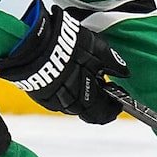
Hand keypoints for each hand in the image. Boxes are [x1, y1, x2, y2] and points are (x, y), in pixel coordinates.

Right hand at [0, 0, 128, 124]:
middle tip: (103, 89)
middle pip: (88, 112)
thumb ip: (113, 63)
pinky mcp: (40, 95)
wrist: (32, 42)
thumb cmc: (65, 45)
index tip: (118, 100)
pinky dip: (67, 92)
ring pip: (73, 106)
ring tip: (85, 79)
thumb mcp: (97, 48)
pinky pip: (58, 99)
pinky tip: (68, 77)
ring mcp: (53, 101)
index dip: (113, 109)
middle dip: (98, 103)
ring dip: (82, 97)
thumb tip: (125, 72)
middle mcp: (70, 104)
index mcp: (87, 97)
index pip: (104, 114)